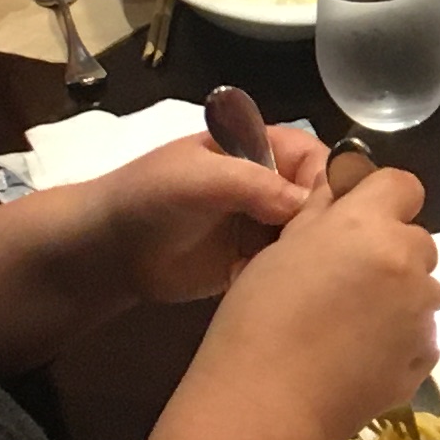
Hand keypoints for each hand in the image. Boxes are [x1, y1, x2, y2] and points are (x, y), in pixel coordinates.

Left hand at [79, 120, 347, 310]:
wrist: (108, 247)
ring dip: (305, 258)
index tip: (326, 220)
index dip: (330, 187)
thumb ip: (255, 184)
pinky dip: (286, 281)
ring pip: (310, 239)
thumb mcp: (201, 178)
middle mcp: (273, 184)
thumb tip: (307, 207)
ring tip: (290, 277)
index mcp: (265, 148)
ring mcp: (265, 225)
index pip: (321, 161)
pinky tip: (274, 292)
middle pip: (323, 202)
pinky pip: (288, 269)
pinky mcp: (255, 261)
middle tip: (308, 256)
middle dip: (324, 229)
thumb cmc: (150, 195)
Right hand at [187, 157, 439, 439]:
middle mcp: (408, 262)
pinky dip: (399, 339)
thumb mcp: (280, 251)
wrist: (267, 406)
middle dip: (388, 253)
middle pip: (414, 240)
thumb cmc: (258, 322)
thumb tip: (342, 188)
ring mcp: (422, 313)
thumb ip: (321, 214)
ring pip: (421, 289)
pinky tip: (357, 359)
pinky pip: (421, 334)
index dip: (382, 199)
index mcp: (368, 225)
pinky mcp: (426, 357)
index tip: (358, 221)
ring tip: (347, 329)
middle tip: (343, 283)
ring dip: (397, 297)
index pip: (403, 185)